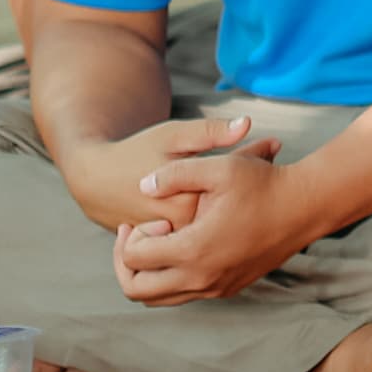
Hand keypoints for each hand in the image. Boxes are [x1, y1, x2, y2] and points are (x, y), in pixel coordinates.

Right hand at [60, 113, 270, 233]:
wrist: (97, 182)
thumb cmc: (136, 152)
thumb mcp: (172, 137)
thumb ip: (210, 133)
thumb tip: (247, 123)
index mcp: (189, 200)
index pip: (235, 179)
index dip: (257, 157)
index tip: (274, 143)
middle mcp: (186, 228)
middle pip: (232, 202)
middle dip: (254, 176)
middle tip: (273, 152)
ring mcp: (179, 242)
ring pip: (220, 217)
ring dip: (239, 196)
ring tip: (260, 167)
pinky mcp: (172, 247)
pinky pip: (204, 225)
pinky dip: (219, 208)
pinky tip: (231, 190)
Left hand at [114, 123, 313, 304]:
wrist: (306, 206)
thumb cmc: (264, 184)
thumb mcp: (218, 167)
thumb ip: (174, 174)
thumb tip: (143, 186)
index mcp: (193, 250)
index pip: (133, 259)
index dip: (131, 236)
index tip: (151, 215)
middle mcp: (201, 278)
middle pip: (136, 290)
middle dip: (125, 263)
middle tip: (135, 235)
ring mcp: (215, 288)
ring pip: (158, 299)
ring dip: (147, 274)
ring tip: (156, 242)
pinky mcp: (227, 289)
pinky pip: (182, 295)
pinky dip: (170, 278)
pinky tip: (183, 247)